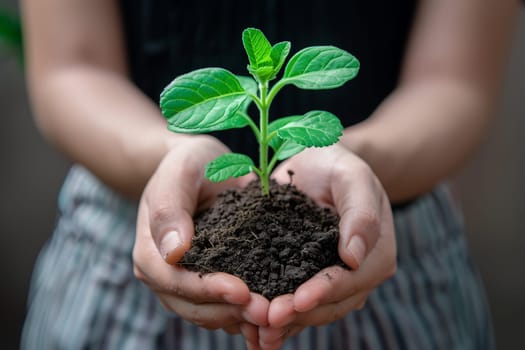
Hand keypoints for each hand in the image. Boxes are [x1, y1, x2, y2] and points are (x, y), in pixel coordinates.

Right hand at [133, 135, 267, 347]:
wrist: (203, 168)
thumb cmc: (189, 165)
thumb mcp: (179, 174)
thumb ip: (170, 209)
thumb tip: (174, 252)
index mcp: (151, 253)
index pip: (175, 281)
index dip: (207, 289)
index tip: (242, 291)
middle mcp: (166, 275)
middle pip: (194, 306)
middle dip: (231, 311)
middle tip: (268, 311)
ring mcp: (188, 284)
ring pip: (212, 314)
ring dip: (242, 319)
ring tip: (275, 315)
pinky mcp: (211, 283)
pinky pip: (227, 307)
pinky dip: (248, 314)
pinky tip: (274, 311)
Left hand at [258, 144, 395, 348]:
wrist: (318, 164)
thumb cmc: (337, 166)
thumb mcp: (352, 177)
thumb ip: (360, 212)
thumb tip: (354, 257)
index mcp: (375, 254)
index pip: (350, 281)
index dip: (324, 293)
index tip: (296, 302)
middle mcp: (356, 274)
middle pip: (329, 304)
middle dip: (298, 315)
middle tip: (266, 323)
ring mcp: (331, 279)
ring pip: (311, 310)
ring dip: (286, 323)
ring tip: (258, 333)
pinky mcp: (307, 276)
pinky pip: (295, 302)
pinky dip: (278, 316)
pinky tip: (253, 328)